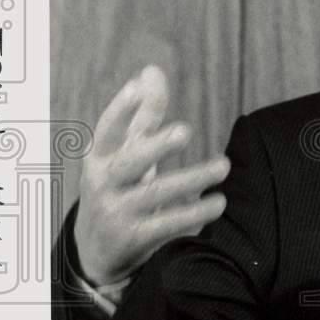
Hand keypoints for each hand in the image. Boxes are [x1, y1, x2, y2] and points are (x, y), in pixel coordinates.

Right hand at [74, 65, 229, 284]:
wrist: (96, 249)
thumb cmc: (119, 186)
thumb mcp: (125, 153)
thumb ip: (142, 114)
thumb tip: (152, 71)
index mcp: (100, 157)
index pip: (107, 129)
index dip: (120, 108)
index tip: (137, 87)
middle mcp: (104, 183)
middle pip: (130, 162)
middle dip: (156, 146)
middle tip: (185, 130)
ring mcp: (117, 212)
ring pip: (156, 194)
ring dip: (192, 179)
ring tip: (223, 165)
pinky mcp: (134, 238)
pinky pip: (167, 224)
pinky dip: (194, 213)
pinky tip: (219, 202)